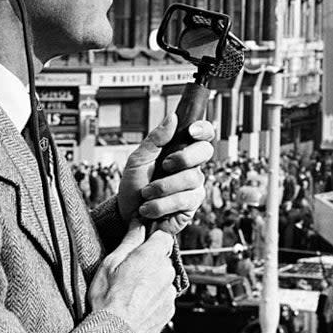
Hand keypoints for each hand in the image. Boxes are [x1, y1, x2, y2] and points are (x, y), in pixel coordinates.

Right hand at [89, 220, 177, 332]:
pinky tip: (136, 306)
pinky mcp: (170, 310)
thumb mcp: (111, 263)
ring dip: (152, 281)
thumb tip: (139, 222)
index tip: (142, 244)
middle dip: (150, 262)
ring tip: (130, 294)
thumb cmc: (106, 299)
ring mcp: (170, 292)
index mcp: (153, 256)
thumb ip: (130, 240)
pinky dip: (153, 299)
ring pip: (164, 278)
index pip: (163, 235)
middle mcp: (167, 271)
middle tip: (128, 274)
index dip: (152, 238)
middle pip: (163, 258)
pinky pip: (164, 297)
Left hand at [116, 114, 214, 233]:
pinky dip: (162, 204)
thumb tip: (172, 117)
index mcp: (181, 150)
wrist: (126, 215)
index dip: (203, 128)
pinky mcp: (192, 206)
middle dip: (184, 157)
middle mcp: (192, 166)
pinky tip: (150, 208)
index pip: (203, 134)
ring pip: (191, 178)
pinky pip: (184, 200)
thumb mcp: (138, 160)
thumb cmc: (134, 185)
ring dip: (162, 187)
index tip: (191, 131)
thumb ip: (155, 140)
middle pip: (206, 151)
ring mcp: (194, 186)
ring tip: (146, 194)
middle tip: (164, 165)